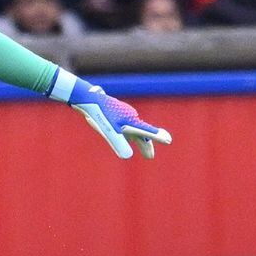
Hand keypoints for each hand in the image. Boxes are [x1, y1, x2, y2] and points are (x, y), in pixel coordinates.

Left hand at [48, 69, 171, 158]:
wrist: (87, 98)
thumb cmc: (99, 114)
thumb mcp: (108, 131)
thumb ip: (118, 143)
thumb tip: (127, 157)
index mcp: (132, 121)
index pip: (147, 132)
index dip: (158, 137)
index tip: (168, 140)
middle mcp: (130, 117)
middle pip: (141, 133)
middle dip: (145, 145)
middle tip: (149, 156)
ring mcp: (123, 114)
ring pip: (133, 129)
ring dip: (138, 140)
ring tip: (143, 149)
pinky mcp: (115, 113)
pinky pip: (125, 126)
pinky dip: (129, 134)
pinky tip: (125, 136)